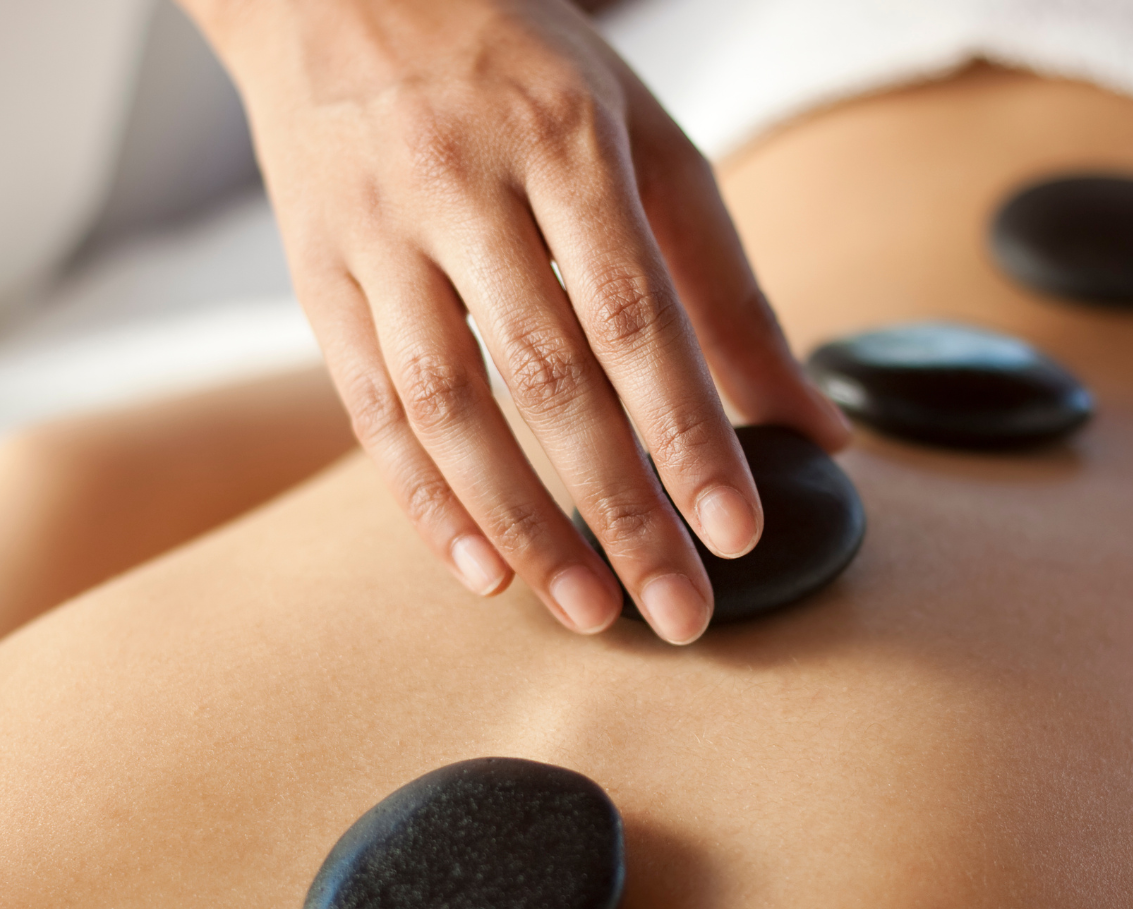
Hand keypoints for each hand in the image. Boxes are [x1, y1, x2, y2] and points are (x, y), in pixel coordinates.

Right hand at [182, 0, 849, 643]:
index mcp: (561, 139)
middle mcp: (462, 184)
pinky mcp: (317, 276)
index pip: (635, 312)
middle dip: (620, 507)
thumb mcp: (643, 143)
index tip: (736, 531)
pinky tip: (484, 571)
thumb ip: (725, 287)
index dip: (688, 431)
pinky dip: (425, 500)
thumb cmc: (520, 74)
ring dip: (523, 523)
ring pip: (448, 406)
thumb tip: (816, 425)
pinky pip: (368, 407)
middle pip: (548, 376)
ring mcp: (377, 233)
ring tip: (590, 609)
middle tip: (679, 609)